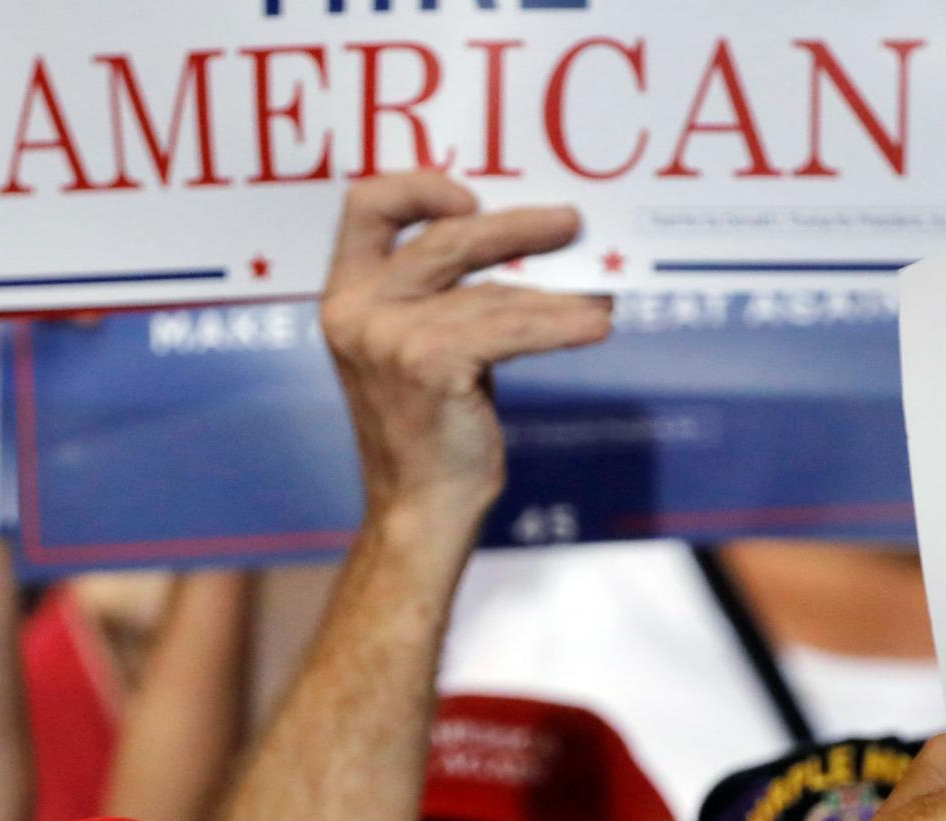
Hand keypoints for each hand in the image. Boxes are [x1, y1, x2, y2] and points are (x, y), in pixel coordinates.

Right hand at [319, 172, 611, 523]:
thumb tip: (532, 236)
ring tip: (600, 290)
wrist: (418, 509)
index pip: (367, 206)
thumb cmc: (427, 426)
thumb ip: (443, 293)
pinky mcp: (429, 365)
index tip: (472, 199)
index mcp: (345, 297)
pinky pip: (512, 327)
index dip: (421, 187)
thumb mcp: (416, 347)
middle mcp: (356, 311)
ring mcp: (388, 338)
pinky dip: (562, 325)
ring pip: (492, 289)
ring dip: (557, 289)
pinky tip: (594, 325)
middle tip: (571, 223)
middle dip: (517, 225)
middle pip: (446, 235)